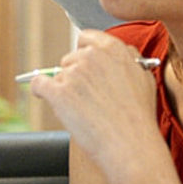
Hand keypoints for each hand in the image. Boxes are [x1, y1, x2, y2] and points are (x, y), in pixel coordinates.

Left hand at [29, 30, 160, 178]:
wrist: (132, 146)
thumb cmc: (139, 118)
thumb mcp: (144, 77)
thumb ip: (128, 58)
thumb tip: (119, 51)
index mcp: (113, 48)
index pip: (86, 38)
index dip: (84, 53)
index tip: (85, 66)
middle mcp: (91, 56)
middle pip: (69, 59)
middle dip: (74, 76)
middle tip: (87, 97)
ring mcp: (74, 73)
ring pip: (58, 76)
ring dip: (64, 90)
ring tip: (83, 110)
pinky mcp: (58, 93)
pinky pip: (38, 85)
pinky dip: (40, 91)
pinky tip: (46, 97)